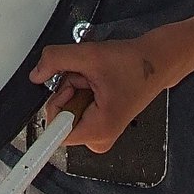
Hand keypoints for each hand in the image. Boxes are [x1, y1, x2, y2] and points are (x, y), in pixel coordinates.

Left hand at [29, 37, 163, 152]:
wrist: (158, 61)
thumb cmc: (135, 63)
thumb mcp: (90, 55)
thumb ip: (56, 60)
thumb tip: (36, 73)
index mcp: (98, 129)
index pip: (56, 130)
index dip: (55, 105)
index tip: (41, 125)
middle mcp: (99, 138)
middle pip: (61, 114)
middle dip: (69, 88)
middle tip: (88, 76)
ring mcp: (100, 132)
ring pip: (68, 108)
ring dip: (76, 86)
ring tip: (97, 77)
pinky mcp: (101, 123)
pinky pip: (77, 107)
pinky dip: (82, 89)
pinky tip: (98, 81)